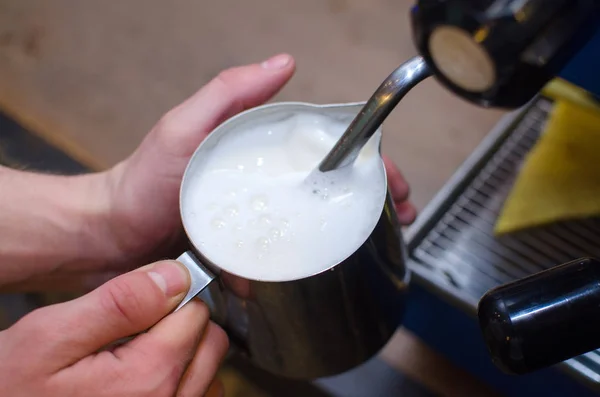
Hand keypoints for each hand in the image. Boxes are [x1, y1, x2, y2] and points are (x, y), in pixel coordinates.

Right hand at [0, 260, 227, 395]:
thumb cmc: (12, 391)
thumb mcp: (51, 336)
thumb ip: (121, 303)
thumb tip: (176, 275)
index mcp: (148, 377)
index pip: (198, 313)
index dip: (174, 296)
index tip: (146, 299)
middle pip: (211, 342)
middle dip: (184, 323)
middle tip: (139, 325)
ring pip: (210, 372)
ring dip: (186, 354)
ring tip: (139, 353)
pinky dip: (183, 382)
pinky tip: (145, 377)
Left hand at [103, 53, 415, 268]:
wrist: (115, 237)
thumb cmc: (144, 180)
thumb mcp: (185, 128)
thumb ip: (228, 93)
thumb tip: (282, 63)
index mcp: (260, 152)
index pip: (326, 149)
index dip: (365, 161)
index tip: (390, 177)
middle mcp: (265, 184)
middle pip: (331, 188)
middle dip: (371, 200)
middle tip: (397, 216)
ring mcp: (260, 219)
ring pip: (317, 224)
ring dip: (353, 233)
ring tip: (377, 245)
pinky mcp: (249, 253)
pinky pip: (288, 258)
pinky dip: (314, 264)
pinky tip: (334, 270)